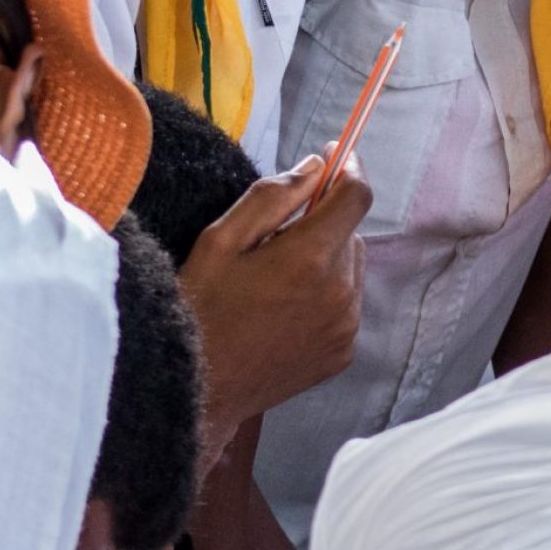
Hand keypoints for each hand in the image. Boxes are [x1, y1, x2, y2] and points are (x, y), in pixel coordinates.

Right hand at [177, 155, 370, 446]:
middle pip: (350, 233)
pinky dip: (327, 296)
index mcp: (311, 258)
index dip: (348, 171)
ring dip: (326, 260)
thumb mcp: (221, 240)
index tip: (335, 158)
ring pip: (351, 268)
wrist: (194, 392)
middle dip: (323, 224)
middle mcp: (340, 291)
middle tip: (276, 240)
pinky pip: (347, 304)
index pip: (356, 196)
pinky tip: (284, 310)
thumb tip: (317, 165)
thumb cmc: (199, 309)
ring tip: (276, 282)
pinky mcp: (343, 352)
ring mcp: (345, 325)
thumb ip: (274, 195)